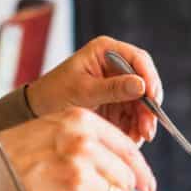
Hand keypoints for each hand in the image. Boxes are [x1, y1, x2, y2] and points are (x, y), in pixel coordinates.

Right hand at [0, 108, 155, 190]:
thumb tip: (129, 170)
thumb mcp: (53, 129)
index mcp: (81, 122)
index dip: (141, 173)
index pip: (129, 149)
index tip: (148, 186)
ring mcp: (76, 177)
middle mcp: (83, 146)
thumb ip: (90, 141)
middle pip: (126, 180)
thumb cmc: (13, 156)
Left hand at [25, 36, 162, 142]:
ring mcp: (118, 85)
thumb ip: (112, 88)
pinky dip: (135, 128)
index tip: (152, 97)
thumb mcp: (83, 90)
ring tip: (139, 138)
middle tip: (148, 128)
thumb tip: (141, 85)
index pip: (138, 59)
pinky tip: (132, 139)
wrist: (38, 110)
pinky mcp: (117, 104)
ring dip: (143, 121)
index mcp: (106, 51)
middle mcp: (115, 66)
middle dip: (148, 107)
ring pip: (142, 103)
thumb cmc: (54, 93)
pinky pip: (133, 116)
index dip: (149, 77)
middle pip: (144, 83)